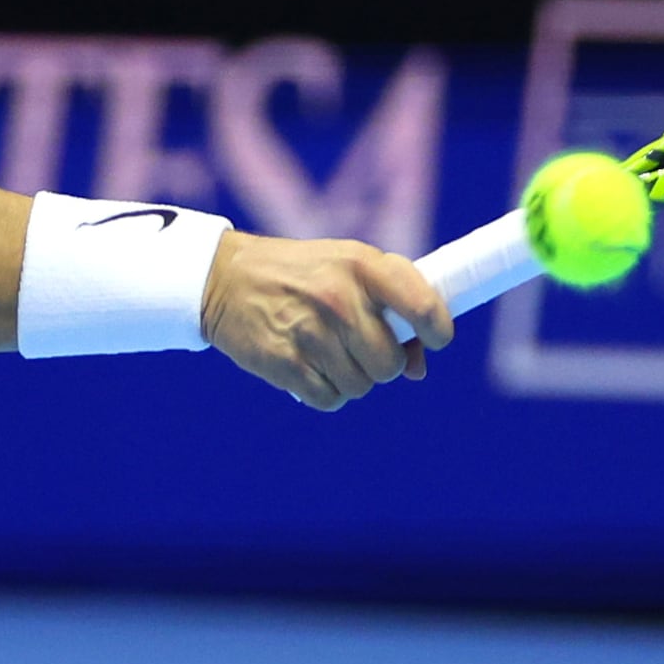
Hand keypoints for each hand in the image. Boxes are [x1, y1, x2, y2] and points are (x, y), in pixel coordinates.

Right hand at [204, 232, 450, 410]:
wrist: (225, 279)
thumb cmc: (302, 275)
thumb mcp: (347, 268)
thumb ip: (392, 306)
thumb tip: (419, 369)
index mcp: (361, 264)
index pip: (421, 305)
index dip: (438, 329)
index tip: (437, 338)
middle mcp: (338, 297)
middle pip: (390, 364)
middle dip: (382, 364)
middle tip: (360, 348)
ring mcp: (310, 332)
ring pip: (361, 386)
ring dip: (351, 379)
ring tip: (327, 353)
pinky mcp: (284, 362)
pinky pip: (329, 399)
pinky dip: (324, 392)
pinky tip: (309, 368)